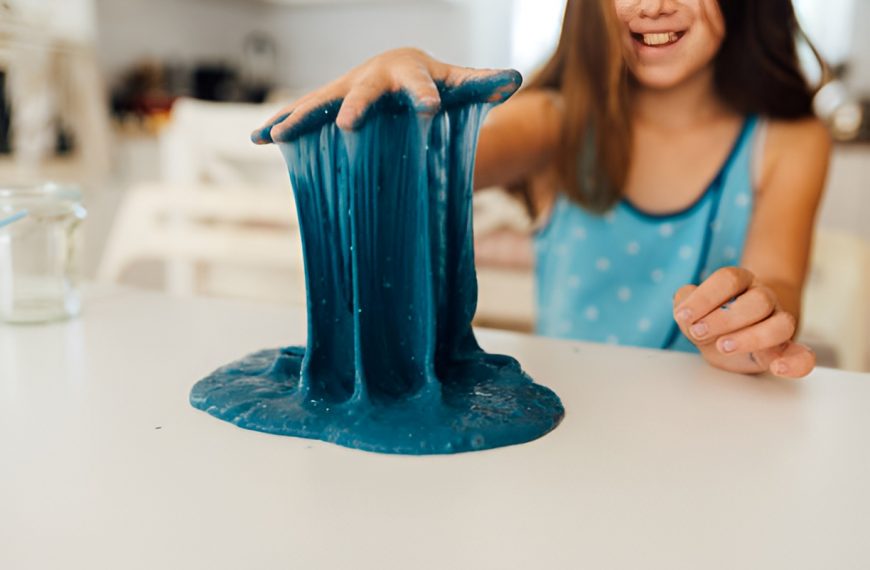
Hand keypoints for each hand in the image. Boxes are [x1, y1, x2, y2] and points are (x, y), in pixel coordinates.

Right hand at [251, 48, 521, 143]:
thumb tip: (513, 81)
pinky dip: (280, 123)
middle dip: (357, 107)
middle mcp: (372, 76)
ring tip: (278, 134)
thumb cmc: (436, 80)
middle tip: (352, 125)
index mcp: (410, 71)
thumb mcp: (460, 83)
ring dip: (300, 117)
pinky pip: (303, 113)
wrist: (400, 70)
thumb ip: (483, 84)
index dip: (426, 95)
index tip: (430, 109)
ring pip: (322, 102)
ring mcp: (346, 89)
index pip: (421, 84)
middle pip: (364, 92)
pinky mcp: (329, 103)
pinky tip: (257, 139)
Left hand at [673, 267, 814, 377]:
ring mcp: (778, 323)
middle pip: (758, 300)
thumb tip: (683, 306)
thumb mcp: (693, 314)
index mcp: (740, 283)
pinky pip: (803, 356)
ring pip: (782, 324)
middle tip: (699, 332)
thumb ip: (684, 306)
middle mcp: (764, 298)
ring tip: (722, 346)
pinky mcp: (785, 351)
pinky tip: (778, 369)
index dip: (705, 296)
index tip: (683, 316)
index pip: (729, 279)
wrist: (733, 340)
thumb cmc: (712, 323)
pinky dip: (795, 363)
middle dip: (725, 318)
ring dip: (751, 338)